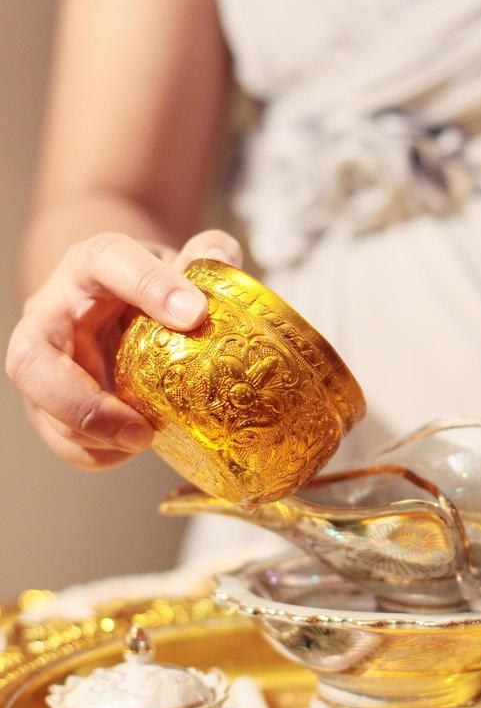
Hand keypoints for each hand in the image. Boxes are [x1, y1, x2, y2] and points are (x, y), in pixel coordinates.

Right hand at [6, 229, 241, 468]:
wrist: (120, 306)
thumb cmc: (153, 285)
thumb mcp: (181, 262)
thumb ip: (207, 254)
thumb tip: (221, 259)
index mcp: (90, 265)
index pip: (108, 260)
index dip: (149, 284)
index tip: (196, 313)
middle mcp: (53, 312)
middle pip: (31, 358)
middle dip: (82, 403)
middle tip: (140, 429)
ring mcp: (44, 362)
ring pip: (42, 407)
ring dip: (95, 435)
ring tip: (146, 439)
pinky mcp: (49, 402)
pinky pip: (60, 438)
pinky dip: (96, 453)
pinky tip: (131, 448)